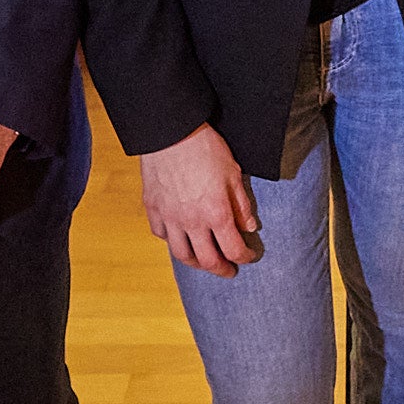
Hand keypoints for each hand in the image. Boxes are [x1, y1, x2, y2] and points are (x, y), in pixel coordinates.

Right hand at [139, 123, 262, 276]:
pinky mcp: (153, 208)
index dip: (245, 257)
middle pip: (207, 260)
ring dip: (196, 263)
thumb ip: (241, 204)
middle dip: (222, 270)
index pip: (234, 249)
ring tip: (204, 261)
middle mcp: (192, 222)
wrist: (171, 132)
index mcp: (216, 213)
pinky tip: (180, 238)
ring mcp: (170, 217)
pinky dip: (172, 241)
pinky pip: (161, 235)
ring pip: (182, 254)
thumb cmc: (205, 148)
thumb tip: (249, 227)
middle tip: (229, 271)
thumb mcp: (232, 173)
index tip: (250, 256)